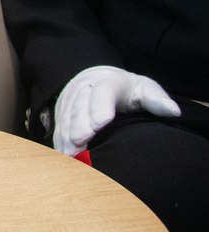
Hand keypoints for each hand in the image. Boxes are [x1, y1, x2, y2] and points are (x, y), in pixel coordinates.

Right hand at [53, 66, 180, 155]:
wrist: (99, 78)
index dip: (100, 107)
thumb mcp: (145, 89)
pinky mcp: (61, 109)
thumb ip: (157, 100)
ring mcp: (70, 97)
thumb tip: (173, 111)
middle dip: (79, 125)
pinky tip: (62, 153)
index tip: (101, 124)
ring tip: (69, 153)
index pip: (103, 92)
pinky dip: (59, 139)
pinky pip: (59, 124)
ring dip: (66, 134)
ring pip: (66, 116)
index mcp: (109, 82)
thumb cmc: (128, 90)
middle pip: (80, 106)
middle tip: (80, 143)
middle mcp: (84, 87)